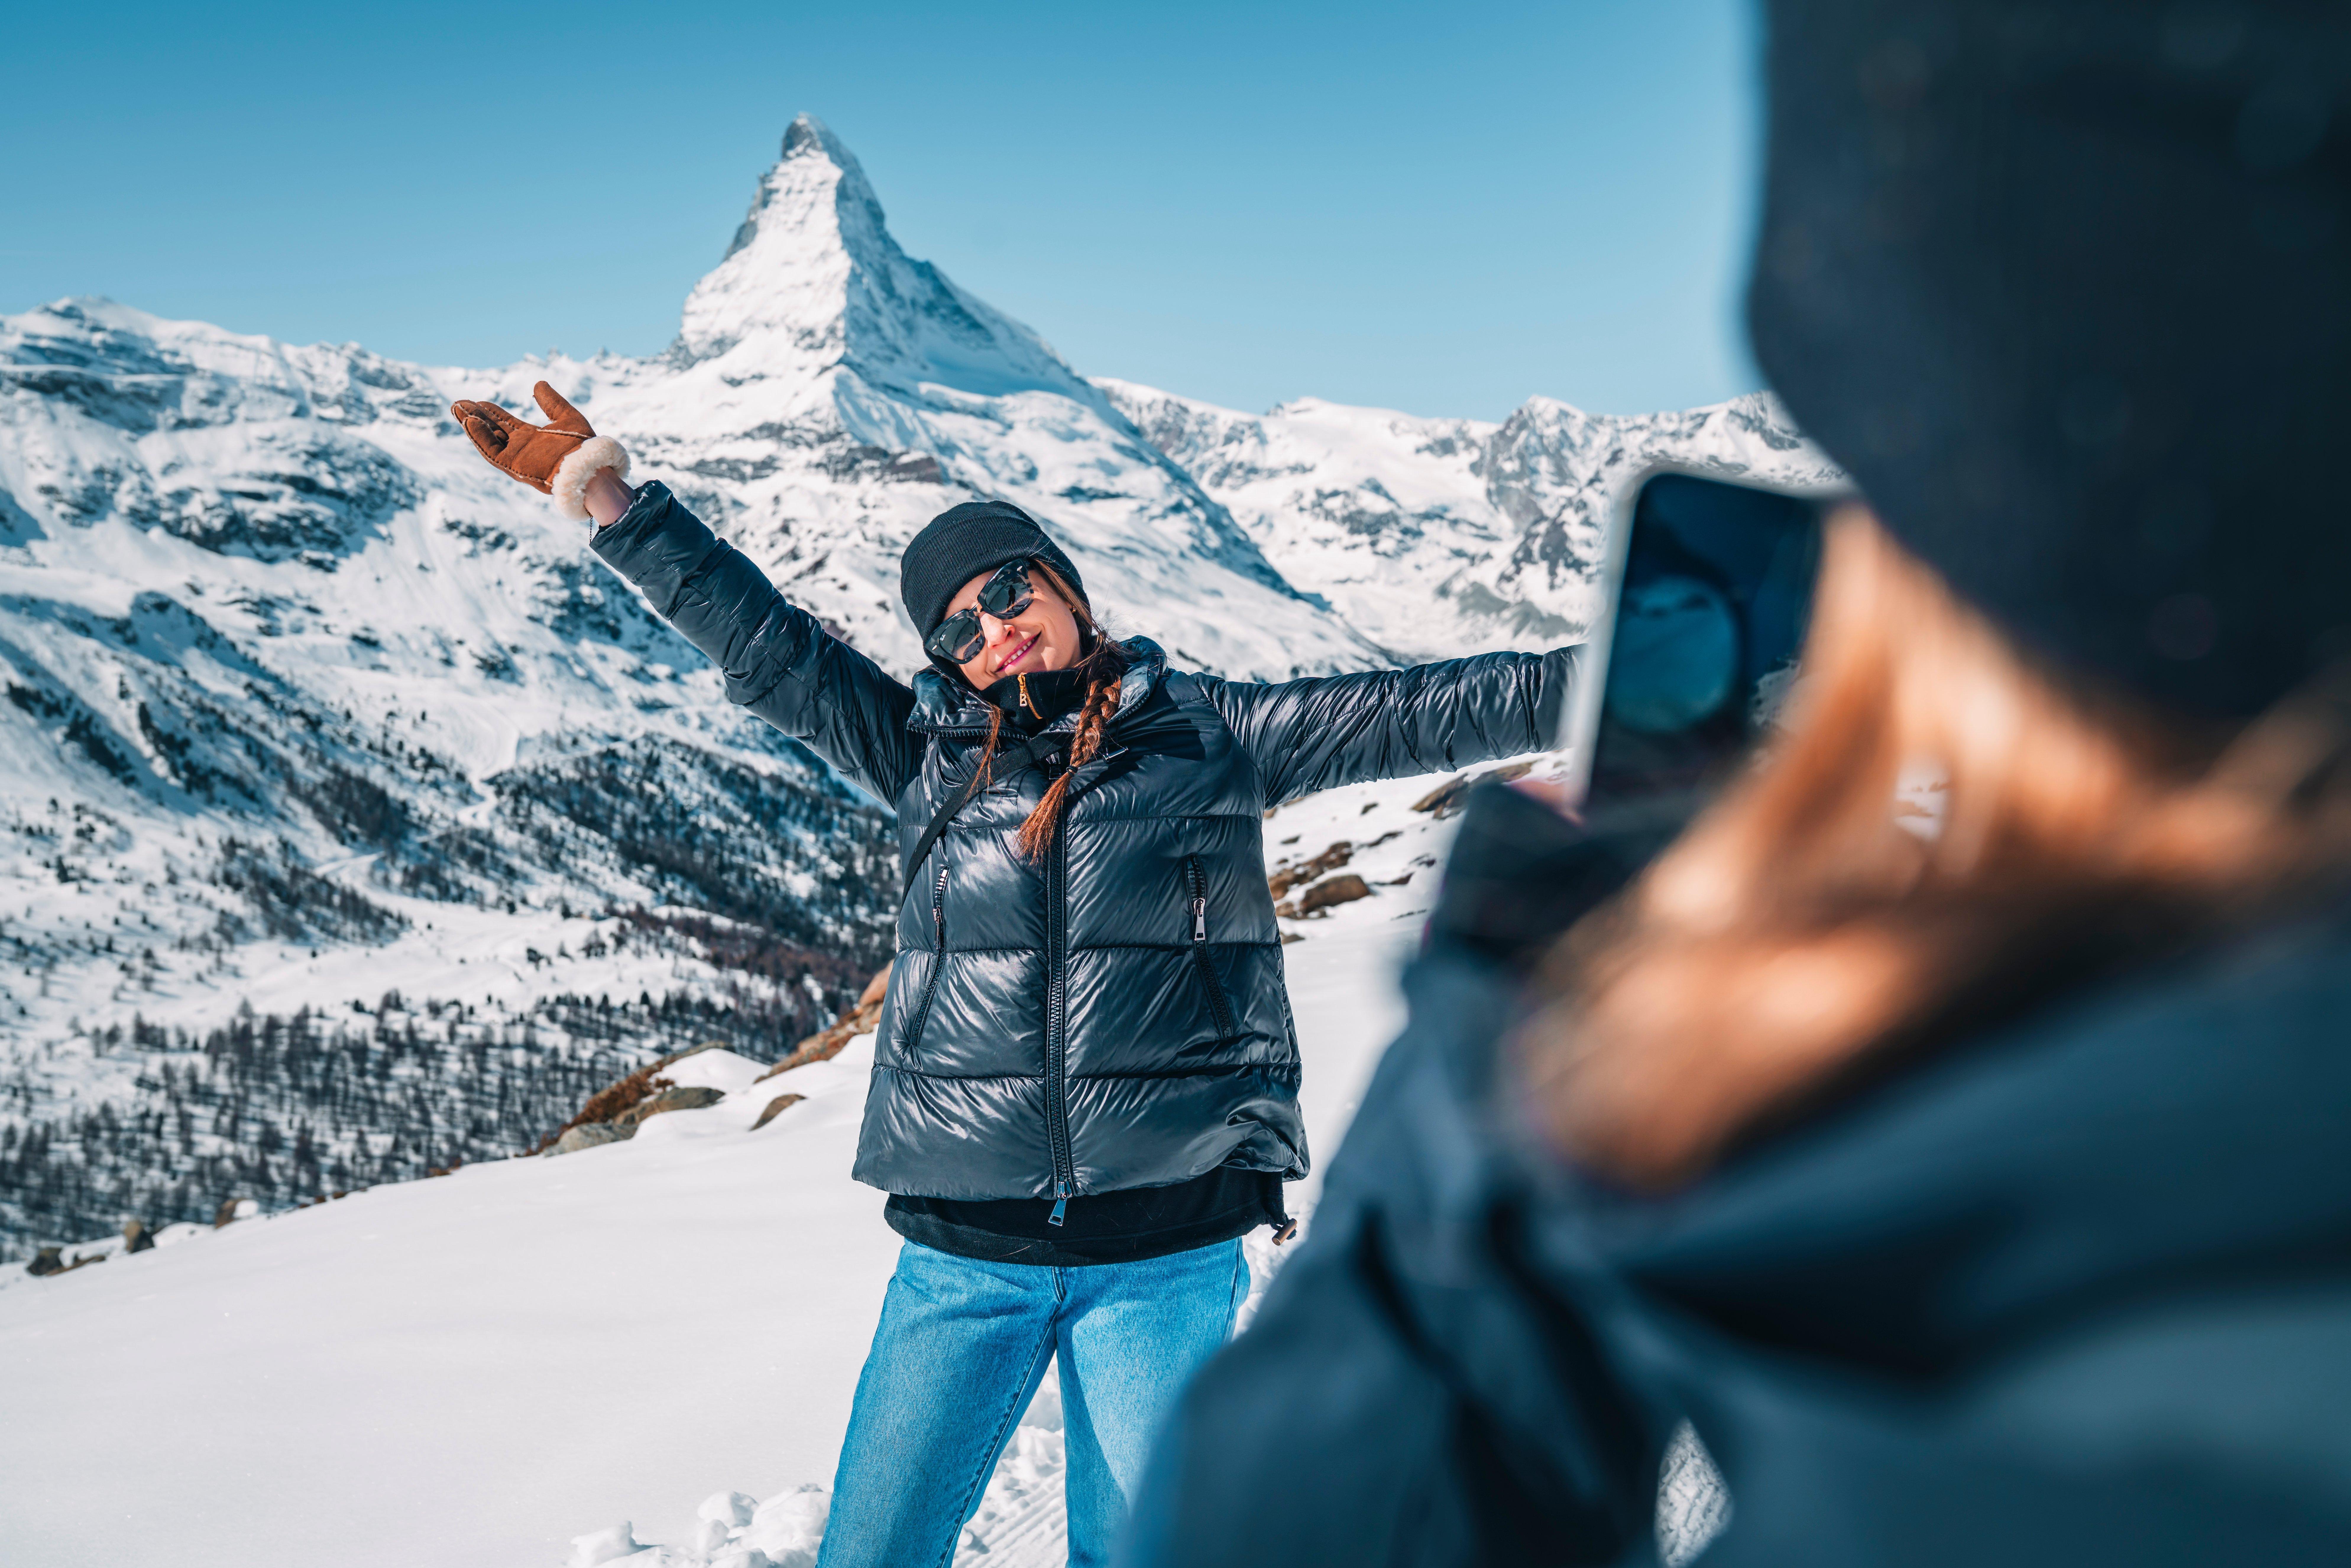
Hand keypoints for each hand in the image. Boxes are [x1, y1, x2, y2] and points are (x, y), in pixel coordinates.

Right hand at [449, 381, 630, 520]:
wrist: (588, 467)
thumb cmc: (582, 447)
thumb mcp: (567, 416)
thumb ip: (551, 402)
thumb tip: (538, 383)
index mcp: (532, 438)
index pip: (505, 423)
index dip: (491, 412)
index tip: (477, 401)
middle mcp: (521, 448)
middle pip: (492, 430)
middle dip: (474, 417)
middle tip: (457, 404)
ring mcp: (516, 458)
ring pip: (488, 440)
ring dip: (472, 425)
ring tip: (457, 409)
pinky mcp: (515, 466)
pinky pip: (493, 453)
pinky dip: (481, 438)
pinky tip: (470, 422)